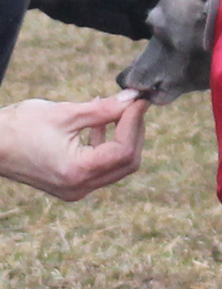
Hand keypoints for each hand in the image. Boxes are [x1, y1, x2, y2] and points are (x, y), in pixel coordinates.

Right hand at [0, 90, 150, 200]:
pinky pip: (100, 167)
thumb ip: (103, 109)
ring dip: (121, 138)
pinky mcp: (72, 184)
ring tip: (116, 110)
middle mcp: (80, 187)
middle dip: (134, 132)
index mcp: (78, 172)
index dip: (135, 124)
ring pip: (116, 166)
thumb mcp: (63, 113)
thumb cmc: (17, 127)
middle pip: (126, 162)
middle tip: (133, 106)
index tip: (138, 102)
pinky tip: (99, 123)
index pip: (124, 150)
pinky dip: (105, 145)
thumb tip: (132, 99)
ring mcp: (76, 189)